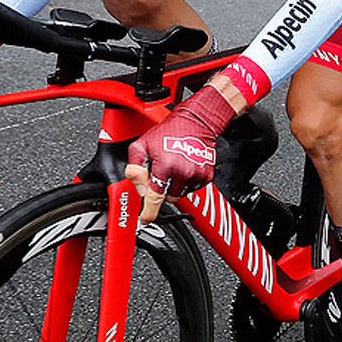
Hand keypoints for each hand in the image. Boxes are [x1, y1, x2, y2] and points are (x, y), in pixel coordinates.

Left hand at [126, 85, 235, 222]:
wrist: (197, 121)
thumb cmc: (171, 130)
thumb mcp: (142, 144)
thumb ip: (134, 168)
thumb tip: (138, 187)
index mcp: (165, 166)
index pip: (155, 199)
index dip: (148, 213)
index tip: (144, 220)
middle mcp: (182, 173)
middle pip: (167, 198)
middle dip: (162, 190)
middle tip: (162, 172)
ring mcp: (196, 175)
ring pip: (180, 194)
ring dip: (175, 186)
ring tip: (174, 166)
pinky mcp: (207, 176)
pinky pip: (193, 188)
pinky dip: (187, 182)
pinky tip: (185, 166)